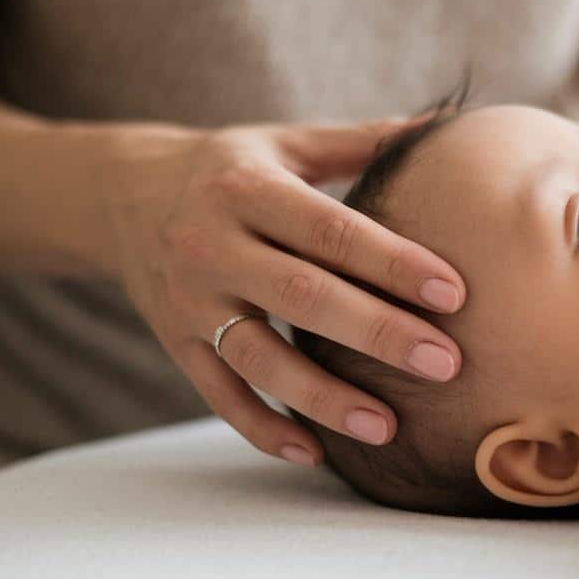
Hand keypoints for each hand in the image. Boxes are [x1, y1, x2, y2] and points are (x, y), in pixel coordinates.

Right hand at [98, 113, 465, 466]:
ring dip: (323, 397)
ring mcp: (188, 300)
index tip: (454, 292)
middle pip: (303, 296)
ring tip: (387, 427)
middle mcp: (211, 244)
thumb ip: (362, 140)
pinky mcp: (175, 343)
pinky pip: (219, 395)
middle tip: (446, 364)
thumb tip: (442, 126)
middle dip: (378, 333)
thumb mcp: (288, 143)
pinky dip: (263, 428)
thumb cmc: (234, 168)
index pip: (331, 229)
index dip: (393, 262)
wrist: (125, 194)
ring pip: (258, 358)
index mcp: (248, 187)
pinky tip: (315, 452)